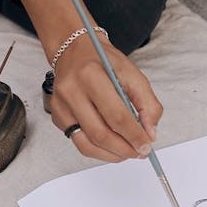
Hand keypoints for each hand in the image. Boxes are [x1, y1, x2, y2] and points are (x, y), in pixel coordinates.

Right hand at [50, 36, 162, 161]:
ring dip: (111, 155)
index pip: (116, 116)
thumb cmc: (103, 61)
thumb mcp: (133, 74)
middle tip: (139, 152)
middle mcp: (71, 91)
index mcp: (91, 75)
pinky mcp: (57, 117)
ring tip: (127, 152)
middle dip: (124, 149)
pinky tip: (111, 145)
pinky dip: (99, 149)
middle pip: (100, 134)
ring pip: (87, 145)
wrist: (75, 51)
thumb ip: (147, 103)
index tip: (147, 145)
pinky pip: (79, 142)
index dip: (134, 135)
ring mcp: (60, 106)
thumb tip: (150, 134)